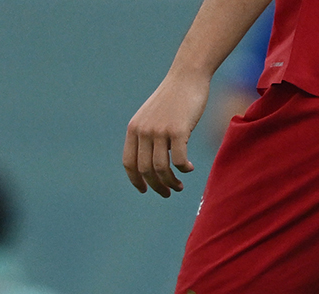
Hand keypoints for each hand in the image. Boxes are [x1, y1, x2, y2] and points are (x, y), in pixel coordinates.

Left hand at [123, 69, 208, 197]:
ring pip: (161, 168)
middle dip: (156, 186)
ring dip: (170, 182)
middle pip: (145, 170)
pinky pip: (178, 160)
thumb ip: (147, 137)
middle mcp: (143, 131)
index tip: (145, 190)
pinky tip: (189, 169)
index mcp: (133, 129)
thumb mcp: (151, 117)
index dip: (135, 180)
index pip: (129, 163)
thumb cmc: (173, 98)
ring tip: (178, 186)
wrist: (188, 76)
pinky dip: (183, 169)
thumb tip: (152, 166)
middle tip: (167, 193)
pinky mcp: (177, 130)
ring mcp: (159, 130)